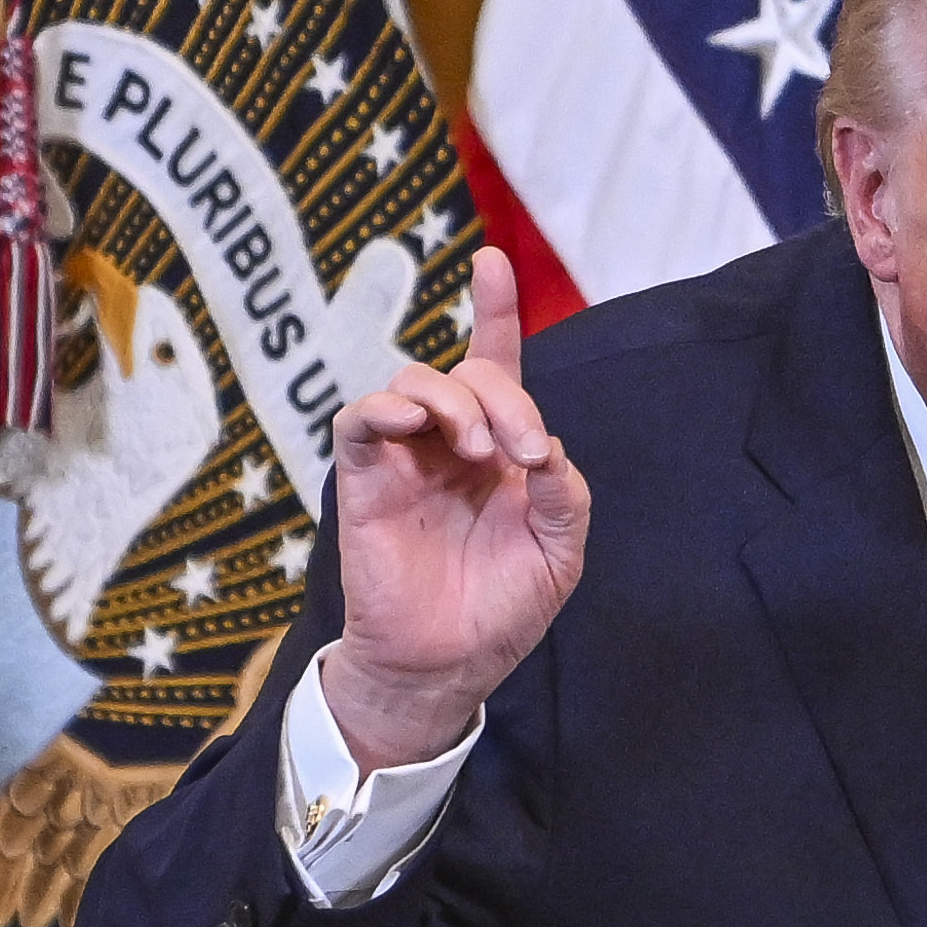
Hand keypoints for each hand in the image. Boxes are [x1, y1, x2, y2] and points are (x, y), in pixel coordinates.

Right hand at [316, 246, 590, 770]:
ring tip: (478, 453)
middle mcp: (451, 444)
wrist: (447, 665)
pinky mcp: (366, 477)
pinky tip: (411, 421)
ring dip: (455, 401)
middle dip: (503, 395)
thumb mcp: (559, 552)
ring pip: (416, 380)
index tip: (491, 261)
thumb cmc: (500, 609)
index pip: (496, 366)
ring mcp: (406, 457)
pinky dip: (385, 405)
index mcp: (499, 452)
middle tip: (521, 452)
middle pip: (468, 371)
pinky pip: (362, 417)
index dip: (495, 311)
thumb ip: (565, 495)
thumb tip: (546, 447)